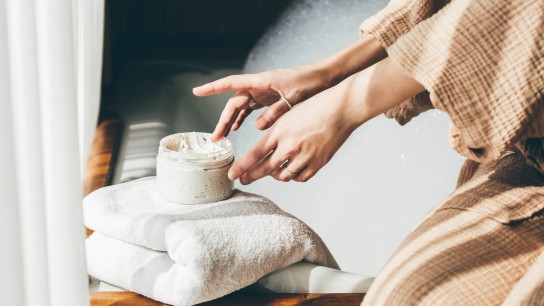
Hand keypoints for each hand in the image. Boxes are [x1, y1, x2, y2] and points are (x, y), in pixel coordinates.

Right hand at [193, 65, 332, 140]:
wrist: (324, 77)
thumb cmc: (310, 82)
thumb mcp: (293, 98)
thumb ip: (275, 111)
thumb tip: (256, 126)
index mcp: (261, 81)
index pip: (231, 83)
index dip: (213, 88)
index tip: (196, 92)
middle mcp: (259, 85)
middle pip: (235, 102)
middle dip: (224, 119)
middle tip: (216, 137)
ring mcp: (264, 91)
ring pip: (242, 107)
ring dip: (233, 121)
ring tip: (224, 137)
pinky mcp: (270, 97)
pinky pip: (252, 108)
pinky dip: (245, 118)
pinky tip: (240, 128)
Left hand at [226, 57, 424, 183]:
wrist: (341, 108)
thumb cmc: (315, 107)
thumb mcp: (289, 114)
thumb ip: (276, 132)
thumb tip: (264, 149)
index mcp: (280, 131)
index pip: (255, 154)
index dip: (242, 167)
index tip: (232, 174)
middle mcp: (290, 146)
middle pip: (265, 169)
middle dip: (251, 176)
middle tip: (243, 180)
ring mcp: (305, 156)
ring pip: (283, 176)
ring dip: (274, 175)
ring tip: (270, 171)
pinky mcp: (318, 163)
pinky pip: (300, 177)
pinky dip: (292, 176)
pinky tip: (289, 171)